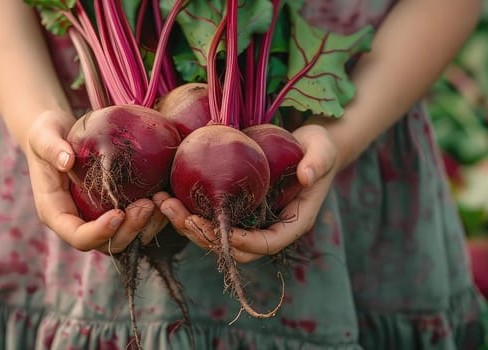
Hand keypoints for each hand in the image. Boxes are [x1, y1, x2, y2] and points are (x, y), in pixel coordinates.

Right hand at [22, 110, 166, 253]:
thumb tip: (66, 160)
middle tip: (146, 205)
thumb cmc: (46, 133)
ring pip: (123, 238)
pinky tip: (163, 196)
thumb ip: (51, 147)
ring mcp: (95, 218)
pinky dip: (150, 217)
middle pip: (105, 244)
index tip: (118, 213)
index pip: (77, 236)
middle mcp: (76, 221)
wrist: (55, 132)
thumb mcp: (43, 136)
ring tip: (159, 200)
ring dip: (144, 227)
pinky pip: (133, 223)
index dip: (99, 232)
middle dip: (128, 231)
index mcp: (55, 212)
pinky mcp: (111, 208)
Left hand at [156, 124, 343, 262]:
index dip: (243, 242)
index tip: (223, 230)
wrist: (307, 143)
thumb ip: (318, 163)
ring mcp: (248, 219)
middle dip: (205, 237)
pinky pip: (208, 216)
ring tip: (163, 203)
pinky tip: (164, 193)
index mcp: (291, 223)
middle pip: (233, 248)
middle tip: (180, 216)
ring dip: (187, 225)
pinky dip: (186, 210)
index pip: (266, 244)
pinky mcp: (233, 206)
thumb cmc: (318, 146)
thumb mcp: (323, 150)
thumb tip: (307, 176)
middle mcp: (267, 227)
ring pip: (214, 236)